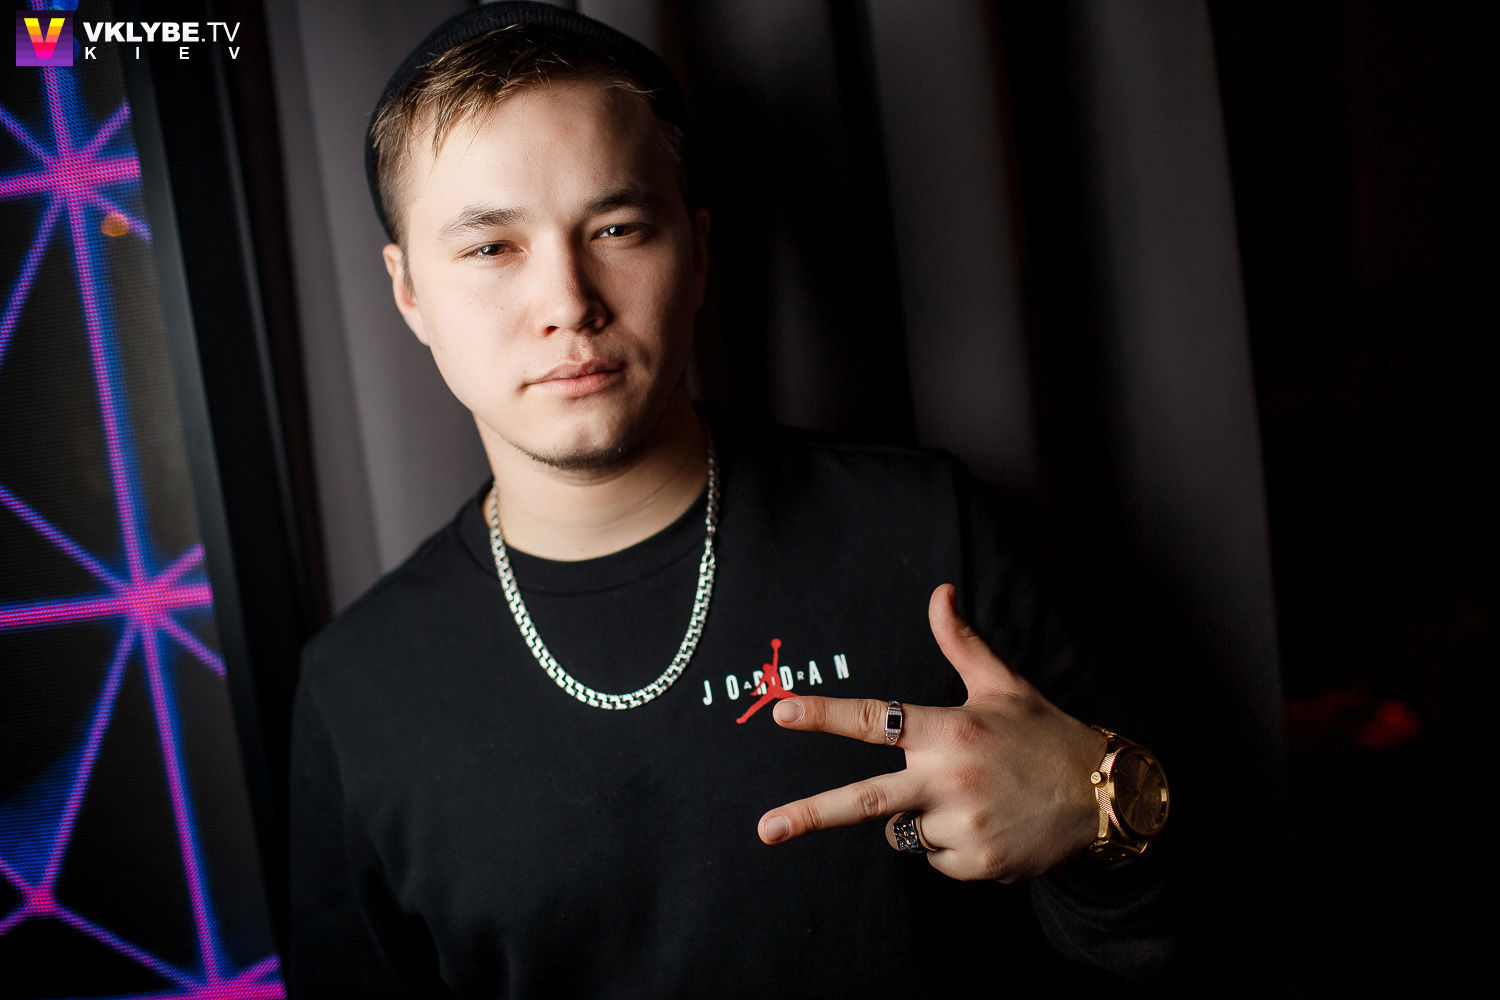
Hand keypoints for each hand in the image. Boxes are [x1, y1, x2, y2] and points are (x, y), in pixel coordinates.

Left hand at [756, 584, 1105, 881]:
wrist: (1106, 797)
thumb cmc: (1045, 735)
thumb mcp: (1004, 685)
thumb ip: (961, 642)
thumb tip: (940, 591)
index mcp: (950, 730)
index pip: (875, 719)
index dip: (824, 714)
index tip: (781, 711)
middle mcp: (950, 779)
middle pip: (865, 799)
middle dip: (810, 814)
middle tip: (766, 828)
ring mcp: (963, 825)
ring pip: (904, 831)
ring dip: (922, 818)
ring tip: (973, 798)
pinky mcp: (977, 864)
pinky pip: (935, 858)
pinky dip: (951, 846)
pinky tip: (989, 824)